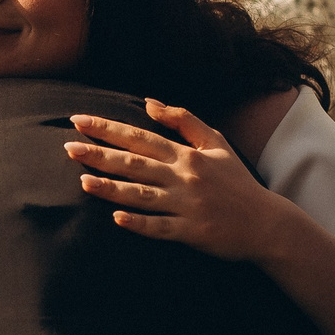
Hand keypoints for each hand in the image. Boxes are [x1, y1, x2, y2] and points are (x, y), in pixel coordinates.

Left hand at [65, 101, 291, 261]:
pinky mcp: (191, 232)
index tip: (79, 121)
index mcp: (187, 155)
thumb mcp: (216, 143)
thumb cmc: (237, 182)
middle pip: (135, 163)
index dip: (108, 128)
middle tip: (68, 148)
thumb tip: (150, 103)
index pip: (140, 137)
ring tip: (84, 182)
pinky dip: (139, 223)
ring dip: (111, 188)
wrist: (266, 223)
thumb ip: (184, 120)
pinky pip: (160, 228)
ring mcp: (186, 205)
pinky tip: (117, 218)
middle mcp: (184, 177)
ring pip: (142, 195)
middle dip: (100, 154)